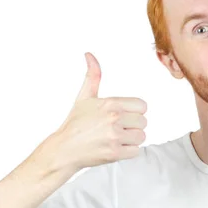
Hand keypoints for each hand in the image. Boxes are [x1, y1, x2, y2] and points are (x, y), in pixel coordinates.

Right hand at [36, 52, 147, 172]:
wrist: (64, 149)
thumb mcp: (84, 97)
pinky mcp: (114, 153)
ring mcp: (114, 136)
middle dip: (132, 126)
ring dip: (131, 140)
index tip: (122, 116)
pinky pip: (136, 151)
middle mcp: (114, 118)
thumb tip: (89, 55)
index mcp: (110, 103)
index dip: (134, 112)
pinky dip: (128, 151)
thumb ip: (92, 75)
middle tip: (116, 129)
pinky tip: (115, 148)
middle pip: (143, 122)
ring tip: (115, 139)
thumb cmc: (75, 123)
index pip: (142, 106)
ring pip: (141, 136)